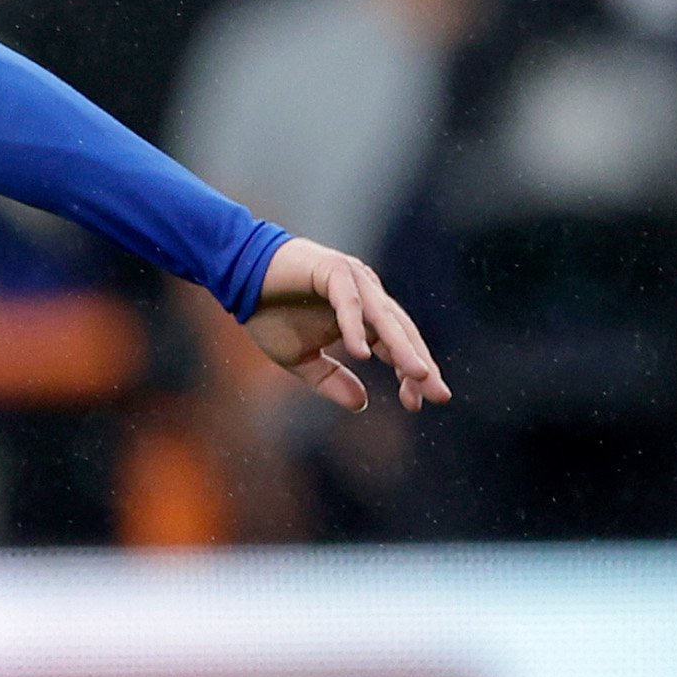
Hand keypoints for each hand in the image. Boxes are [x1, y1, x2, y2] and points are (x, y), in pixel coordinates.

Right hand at [247, 237, 446, 414]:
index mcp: (365, 316)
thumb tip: (362, 404)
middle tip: (439, 394)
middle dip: (420, 365)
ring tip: (418, 374)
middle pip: (402, 334)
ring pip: (384, 319)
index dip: (409, 374)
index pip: (397, 347)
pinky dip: (354, 327)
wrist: (238, 275)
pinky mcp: (334, 270)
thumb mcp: (300, 360)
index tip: (415, 406)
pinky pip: (349, 303)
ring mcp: (354, 280)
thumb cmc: (268, 313)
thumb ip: (331, 380)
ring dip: (402, 348)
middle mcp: (368, 296)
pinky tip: (361, 354)